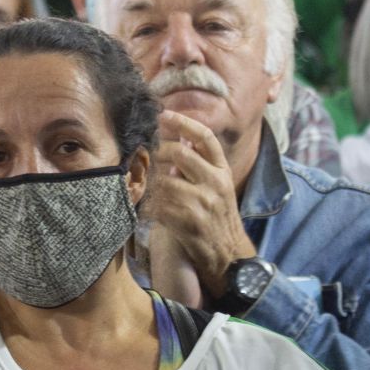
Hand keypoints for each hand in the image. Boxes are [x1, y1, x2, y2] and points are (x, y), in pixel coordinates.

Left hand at [145, 111, 257, 300]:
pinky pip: (159, 206)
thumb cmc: (217, 217)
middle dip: (157, 149)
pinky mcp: (189, 222)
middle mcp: (215, 182)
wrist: (228, 255)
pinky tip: (144, 205)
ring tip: (142, 180)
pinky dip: (148, 205)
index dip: (183, 122)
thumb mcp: (217, 186)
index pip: (205, 138)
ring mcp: (203, 202)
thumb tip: (177, 138)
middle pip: (180, 153)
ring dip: (150, 180)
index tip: (164, 114)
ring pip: (165, 180)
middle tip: (146, 151)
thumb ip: (199, 165)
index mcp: (222, 170)